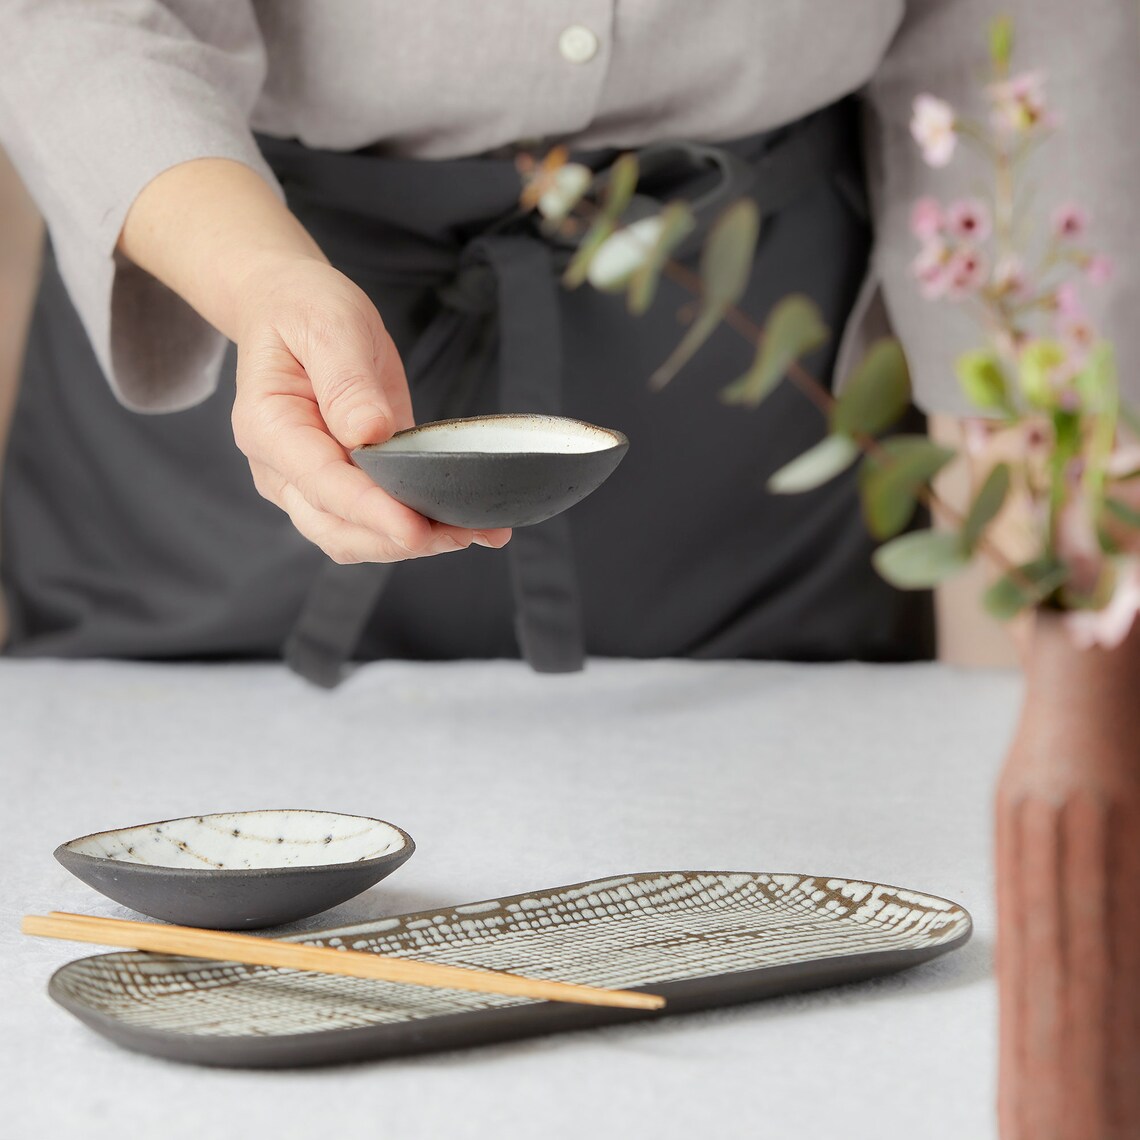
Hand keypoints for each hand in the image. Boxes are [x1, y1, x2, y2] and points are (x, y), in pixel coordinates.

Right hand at [117, 158, 510, 564]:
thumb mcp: (328, 326)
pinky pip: (379, 520)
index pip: (321, 484)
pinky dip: (422, 529)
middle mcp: (283, 469)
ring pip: (358, 538)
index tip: (414, 530)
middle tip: (463, 532)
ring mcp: (311, 484)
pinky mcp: (346, 484)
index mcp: (270, 428)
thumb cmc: (305, 310)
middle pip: (338, 529)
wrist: (292, 308)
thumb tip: (369, 434)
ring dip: (417, 543)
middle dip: (399, 539)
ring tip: (480, 532)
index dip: (370, 511)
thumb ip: (346, 382)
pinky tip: (470, 526)